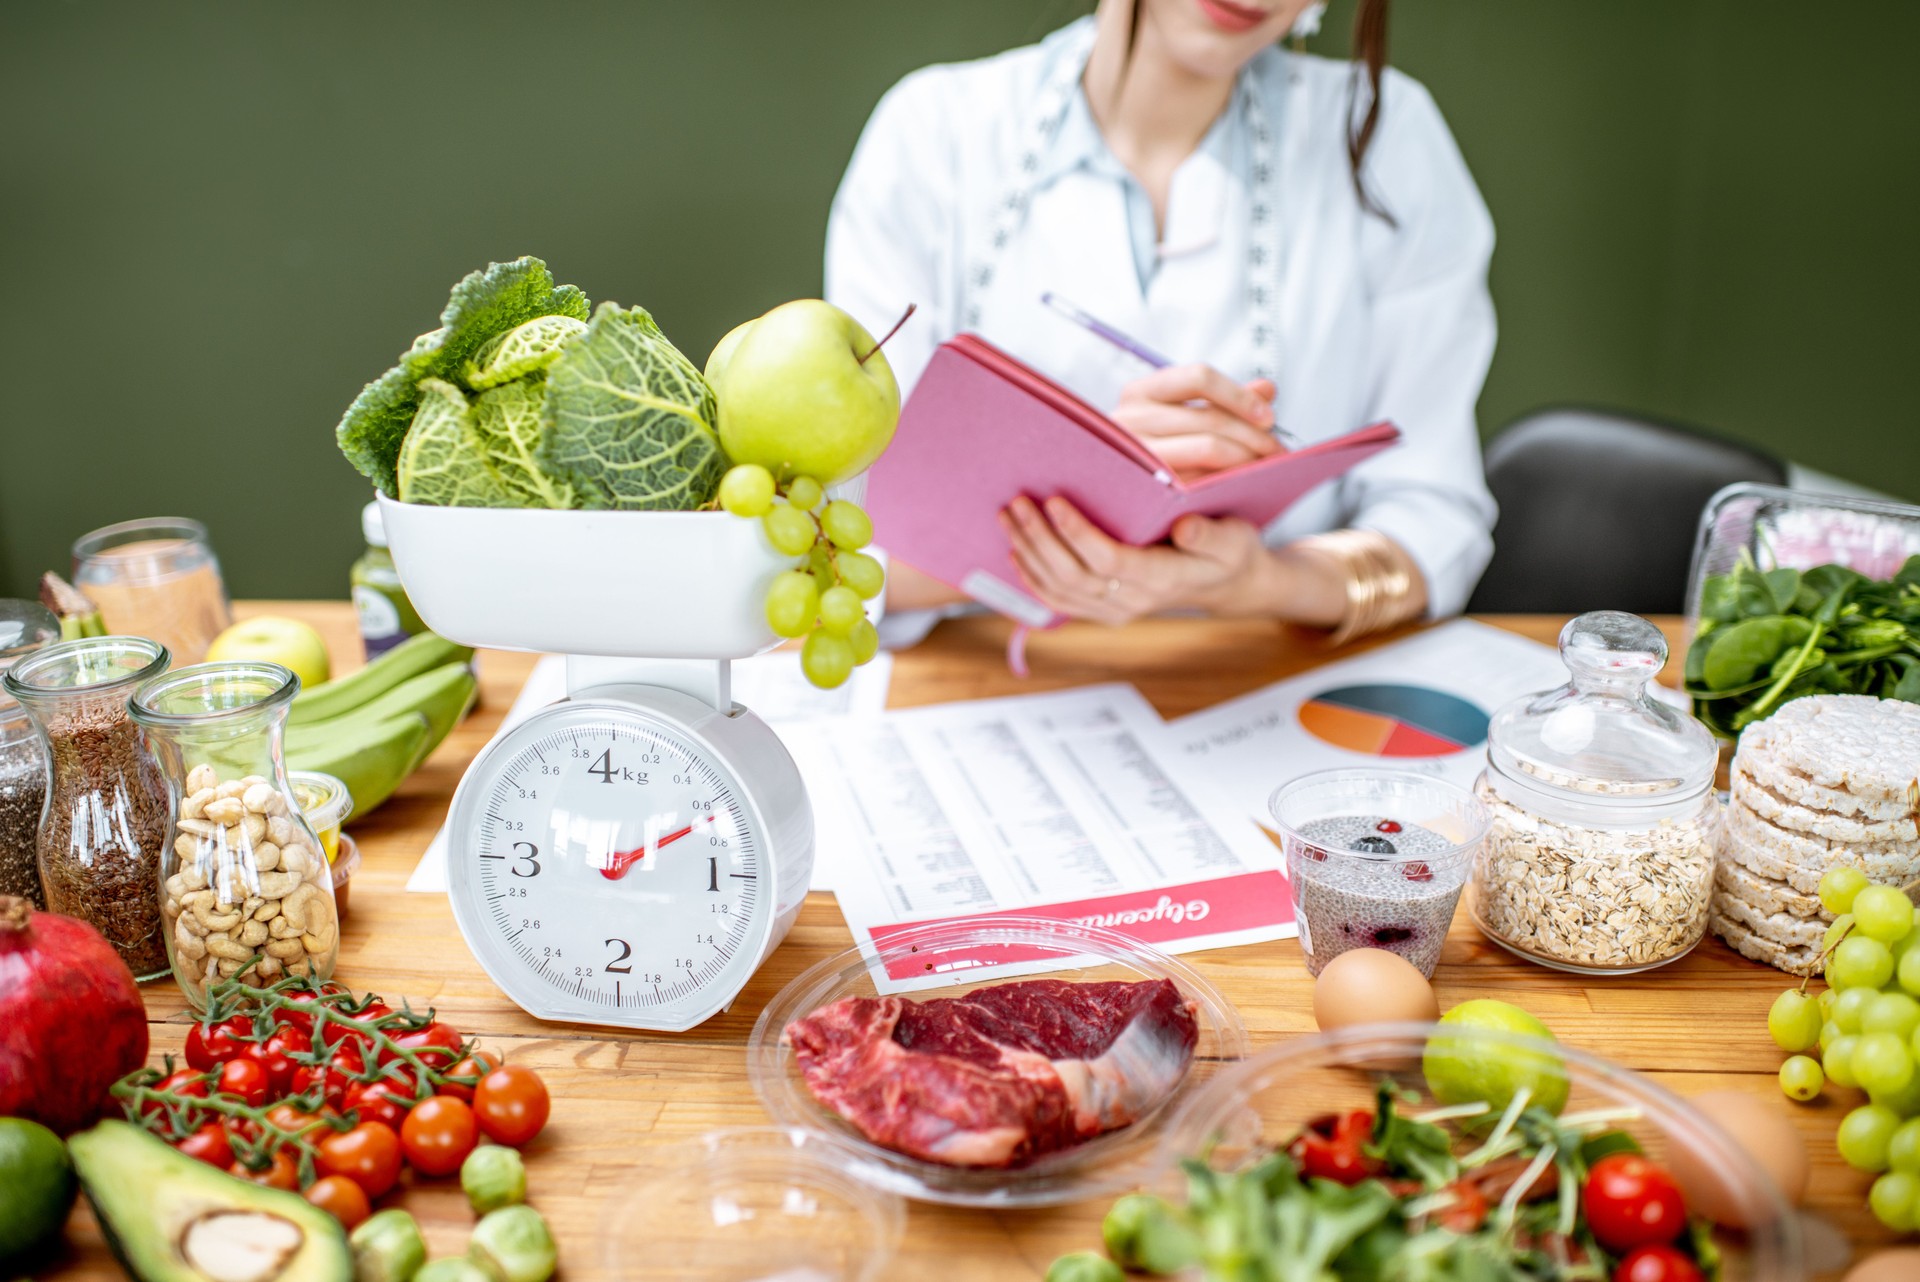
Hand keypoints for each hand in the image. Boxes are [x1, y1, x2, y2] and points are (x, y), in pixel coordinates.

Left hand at [1000, 496, 1274, 624]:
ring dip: (1028, 554)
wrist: (1226, 583)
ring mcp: (1115, 610)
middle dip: (1039, 538)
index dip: (1077, 533)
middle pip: (1073, 575)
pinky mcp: (1103, 610)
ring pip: (1059, 590)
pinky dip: (1032, 578)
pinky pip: (1059, 601)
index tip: (1054, 501)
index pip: (1109, 560)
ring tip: (1008, 517)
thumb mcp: (1235, 538)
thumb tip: (1186, 527)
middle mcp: (1133, 600)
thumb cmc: (1230, 551)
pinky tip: (1016, 551)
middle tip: (1018, 502)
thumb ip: (1211, 536)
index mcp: (1163, 578)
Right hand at [1111, 364, 1279, 477]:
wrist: (1119, 508)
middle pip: (1210, 417)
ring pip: (1208, 447)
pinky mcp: (1143, 489)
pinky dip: (1228, 479)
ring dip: (1248, 457)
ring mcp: (1134, 454)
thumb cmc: (1159, 456)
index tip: (1269, 417)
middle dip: (1255, 434)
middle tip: (1280, 453)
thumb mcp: (1187, 424)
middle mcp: (1129, 419)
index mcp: (1139, 393)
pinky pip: (1200, 479)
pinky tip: (1245, 485)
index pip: (1199, 378)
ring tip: (1270, 468)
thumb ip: (1225, 404)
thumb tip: (1268, 388)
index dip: (1240, 395)